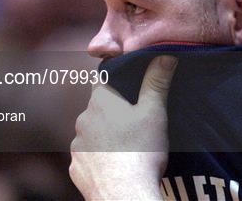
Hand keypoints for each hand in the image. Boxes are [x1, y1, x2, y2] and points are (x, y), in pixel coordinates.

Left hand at [70, 55, 177, 199]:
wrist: (124, 194)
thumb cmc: (141, 151)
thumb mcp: (154, 112)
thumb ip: (157, 81)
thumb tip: (165, 54)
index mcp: (101, 101)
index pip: (102, 78)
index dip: (114, 79)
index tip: (127, 86)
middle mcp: (82, 120)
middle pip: (97, 108)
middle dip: (112, 111)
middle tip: (133, 121)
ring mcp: (76, 146)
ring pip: (91, 133)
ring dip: (104, 135)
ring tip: (126, 147)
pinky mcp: (76, 168)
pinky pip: (87, 157)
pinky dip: (98, 158)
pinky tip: (114, 165)